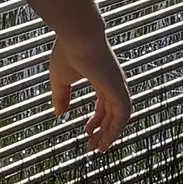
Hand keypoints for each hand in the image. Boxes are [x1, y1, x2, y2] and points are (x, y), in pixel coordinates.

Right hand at [50, 31, 130, 152]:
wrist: (77, 36)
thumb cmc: (68, 51)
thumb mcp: (60, 79)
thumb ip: (61, 96)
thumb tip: (59, 113)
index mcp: (101, 79)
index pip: (104, 104)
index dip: (97, 120)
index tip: (88, 132)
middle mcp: (113, 83)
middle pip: (113, 113)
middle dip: (104, 130)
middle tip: (94, 146)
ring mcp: (117, 85)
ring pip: (121, 116)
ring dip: (111, 133)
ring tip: (99, 147)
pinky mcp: (119, 88)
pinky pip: (123, 113)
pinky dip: (116, 128)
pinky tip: (106, 139)